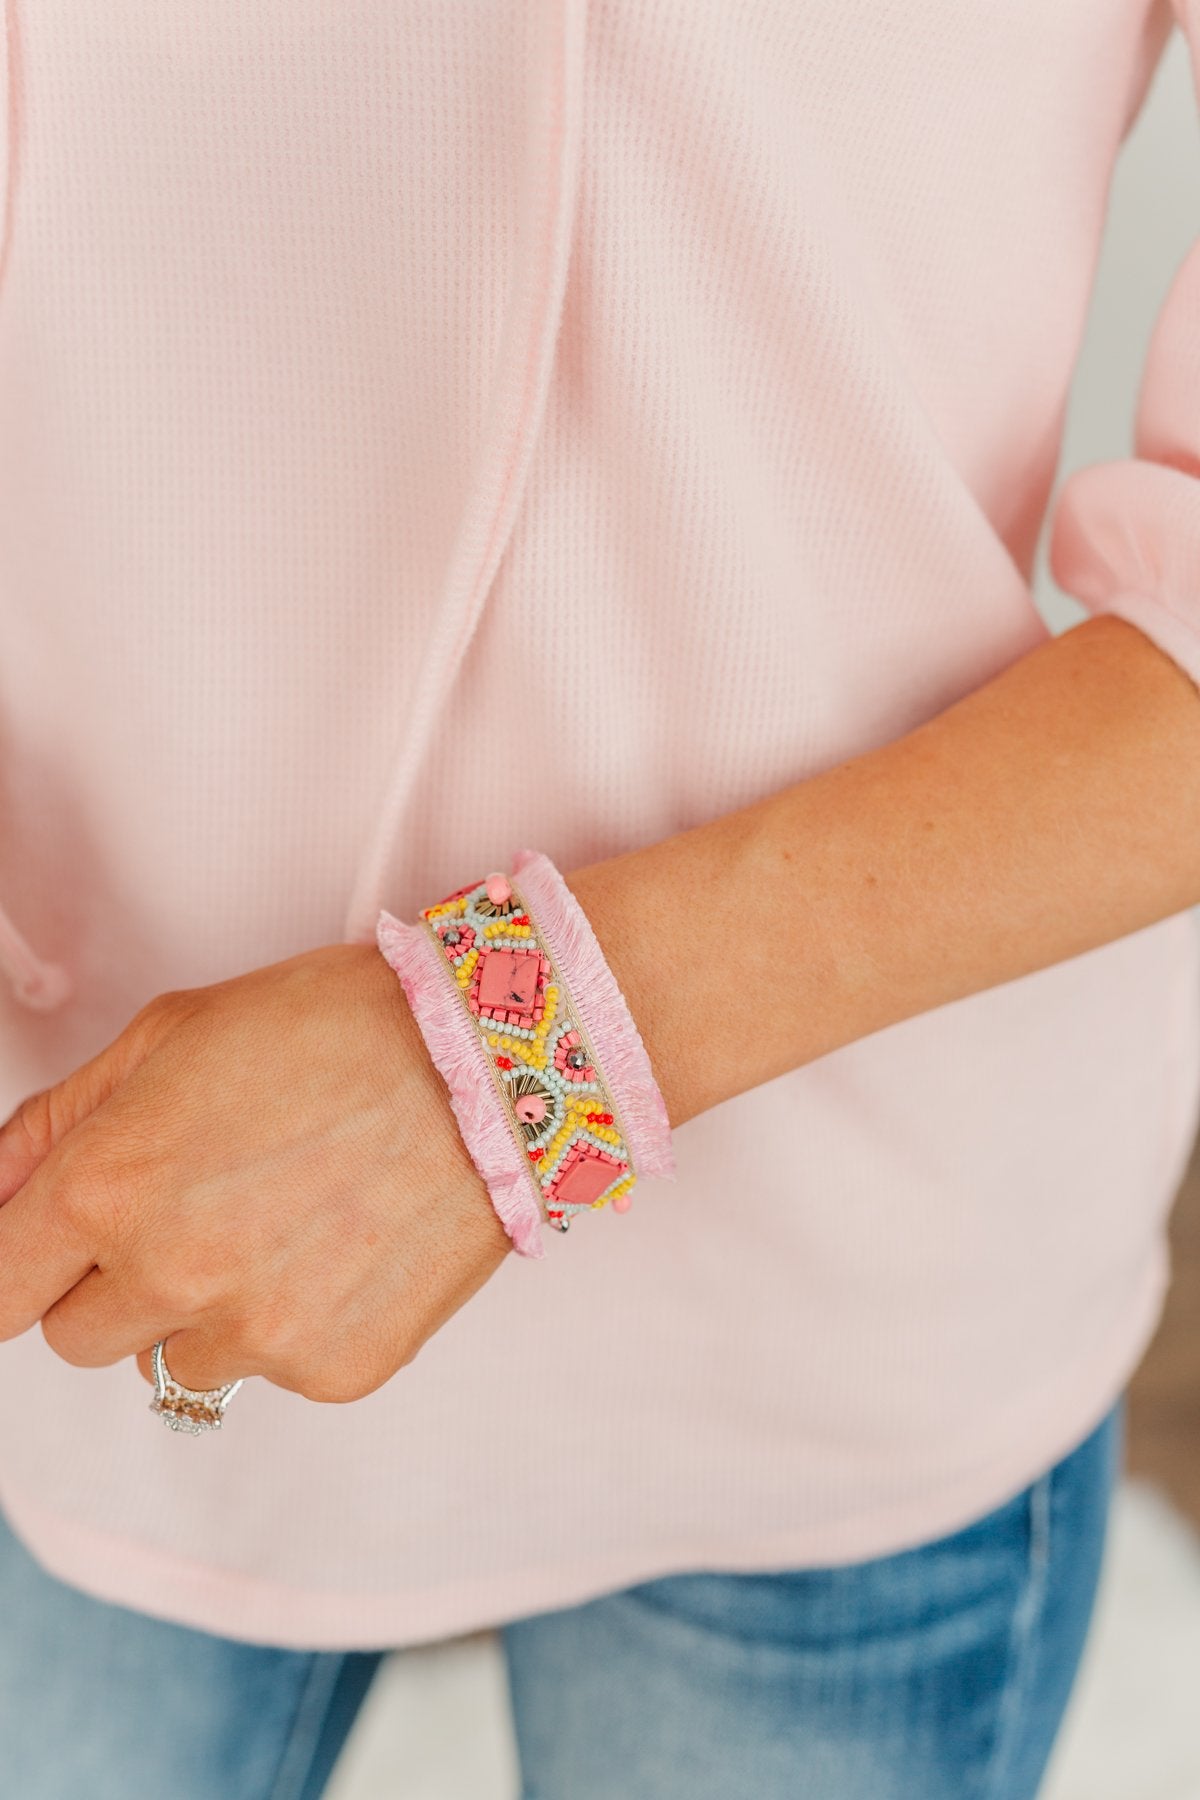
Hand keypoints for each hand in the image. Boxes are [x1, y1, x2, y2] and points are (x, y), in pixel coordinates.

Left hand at [0, 944, 510, 1401]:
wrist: (488, 1059)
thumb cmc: (334, 1026)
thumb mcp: (171, 1035)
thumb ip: (57, 1123)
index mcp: (107, 1190)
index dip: (24, 1263)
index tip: (52, 1251)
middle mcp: (170, 1277)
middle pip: (78, 1341)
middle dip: (116, 1284)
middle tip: (199, 1207)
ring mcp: (257, 1335)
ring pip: (179, 1364)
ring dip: (209, 1309)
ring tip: (286, 1219)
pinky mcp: (335, 1369)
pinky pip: (277, 1372)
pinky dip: (297, 1323)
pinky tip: (343, 1245)